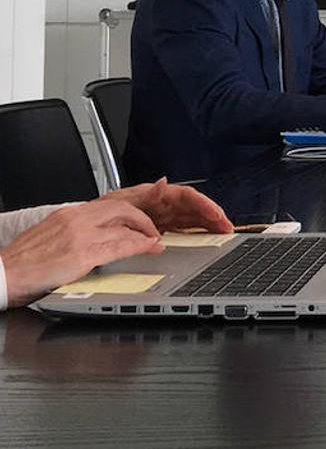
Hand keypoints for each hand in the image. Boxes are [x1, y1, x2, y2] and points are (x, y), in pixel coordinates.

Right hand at [0, 199, 163, 306]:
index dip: (130, 209)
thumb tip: (96, 235)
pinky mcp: (82, 254)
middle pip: (122, 209)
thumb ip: (75, 231)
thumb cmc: (23, 262)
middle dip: (143, 219)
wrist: (3, 275)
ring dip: (146, 234)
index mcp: (68, 214)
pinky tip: (149, 248)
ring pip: (125, 226)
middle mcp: (76, 219)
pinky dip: (140, 246)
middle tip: (152, 231)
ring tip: (155, 242)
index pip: (108, 204)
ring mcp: (80, 236)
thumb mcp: (52, 235)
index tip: (141, 218)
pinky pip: (120, 246)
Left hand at [105, 178, 232, 233]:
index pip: (186, 196)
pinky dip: (195, 234)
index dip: (204, 205)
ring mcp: (159, 218)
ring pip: (190, 219)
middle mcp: (159, 205)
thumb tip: (163, 182)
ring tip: (222, 235)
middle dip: (213, 216)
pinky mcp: (157, 232)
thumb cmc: (98, 216)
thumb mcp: (119, 203)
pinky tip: (204, 239)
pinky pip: (181, 230)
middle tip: (227, 229)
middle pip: (193, 208)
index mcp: (153, 194)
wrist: (82, 235)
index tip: (216, 215)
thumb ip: (144, 193)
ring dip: (208, 226)